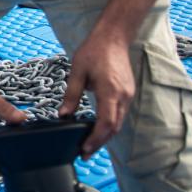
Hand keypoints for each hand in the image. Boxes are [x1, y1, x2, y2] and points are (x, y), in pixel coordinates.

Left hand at [60, 33, 136, 157]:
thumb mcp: (77, 72)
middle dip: (99, 142)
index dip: (96, 139)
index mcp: (110, 91)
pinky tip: (98, 128)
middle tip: (84, 153)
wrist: (113, 37)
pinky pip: (120, 114)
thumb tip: (63, 115)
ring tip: (89, 144)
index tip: (84, 150)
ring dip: (105, 135)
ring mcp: (128, 95)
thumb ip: (71, 95)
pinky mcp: (128, 93)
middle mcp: (123, 96)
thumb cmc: (94, 51)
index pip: (106, 123)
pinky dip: (109, 125)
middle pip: (113, 128)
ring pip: (118, 123)